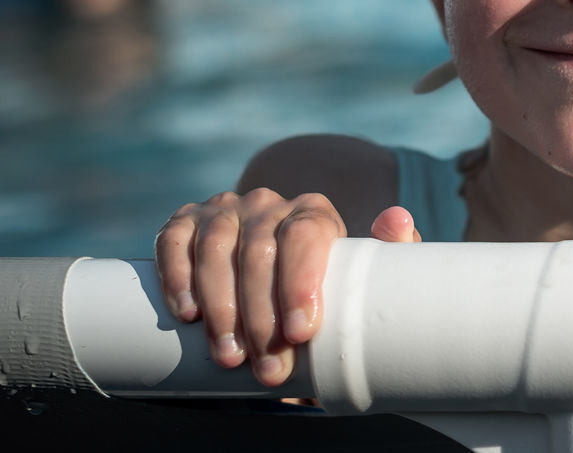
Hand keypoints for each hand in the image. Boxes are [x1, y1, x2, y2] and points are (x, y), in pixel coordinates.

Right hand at [155, 189, 419, 385]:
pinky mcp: (186, 224)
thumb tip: (398, 220)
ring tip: (230, 357)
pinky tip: (187, 313)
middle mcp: (267, 205)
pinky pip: (174, 242)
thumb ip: (388, 250)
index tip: (302, 332)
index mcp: (312, 212)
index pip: (306, 236)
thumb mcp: (359, 271)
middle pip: (260, 252)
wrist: (275, 279)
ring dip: (221, 308)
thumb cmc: (322, 284)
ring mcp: (224, 211)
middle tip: (268, 368)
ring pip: (216, 250)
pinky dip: (177, 276)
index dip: (301, 283)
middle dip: (262, 317)